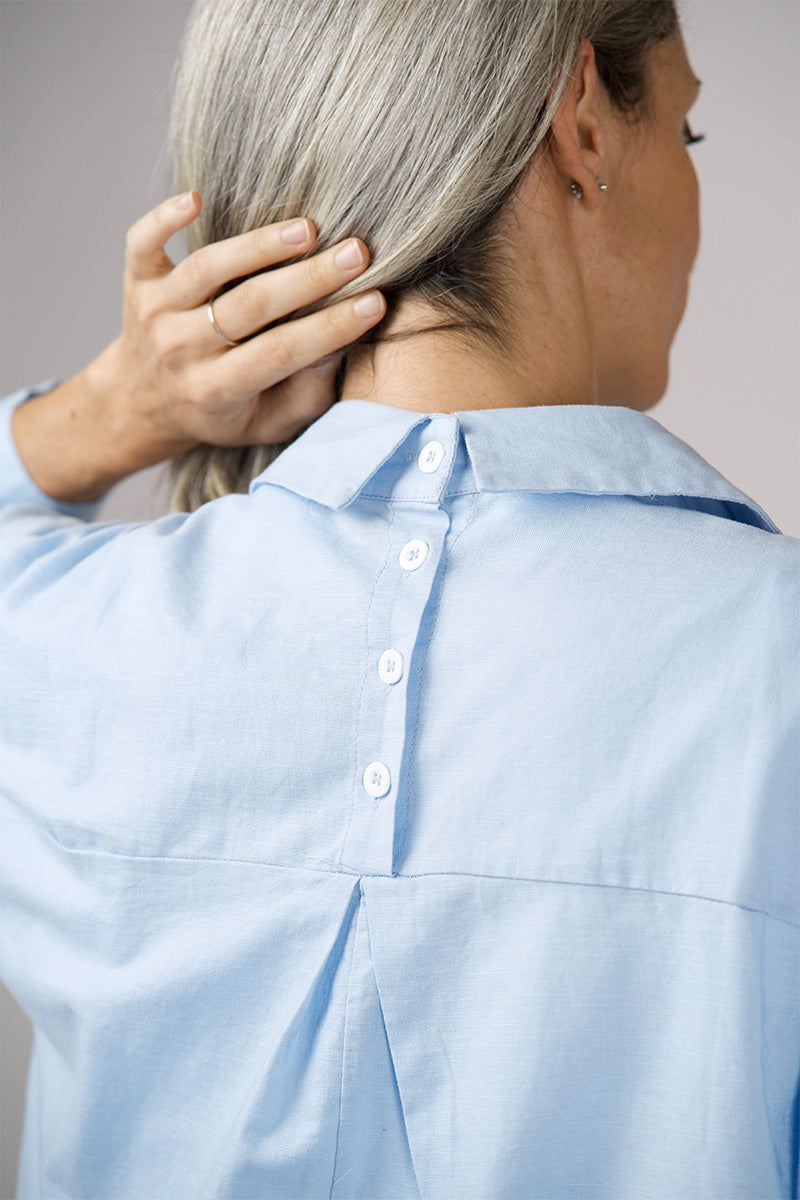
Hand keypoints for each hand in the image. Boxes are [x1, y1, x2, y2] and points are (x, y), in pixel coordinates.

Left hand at [10, 191, 385, 504]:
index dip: (330, 328)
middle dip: (309, 279)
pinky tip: (197, 198)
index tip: (374, 302)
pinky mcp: (137, 280)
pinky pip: (143, 243)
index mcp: (216, 390)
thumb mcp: (267, 423)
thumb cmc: (221, 411)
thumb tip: (334, 349)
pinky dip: (163, 218)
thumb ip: (304, 396)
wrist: (140, 401)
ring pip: (208, 270)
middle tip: (358, 253)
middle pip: (250, 307)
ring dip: (258, 246)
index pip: (281, 352)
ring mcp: (155, 312)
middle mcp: (182, 350)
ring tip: (309, 229)